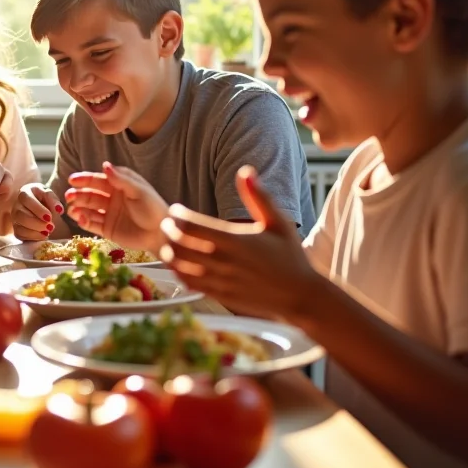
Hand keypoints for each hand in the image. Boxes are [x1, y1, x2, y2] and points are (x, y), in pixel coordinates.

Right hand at [13, 183, 62, 240]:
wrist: (41, 209)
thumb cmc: (45, 200)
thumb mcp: (50, 197)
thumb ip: (54, 201)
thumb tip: (59, 210)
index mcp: (25, 192)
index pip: (27, 199)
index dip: (38, 209)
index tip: (49, 217)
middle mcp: (16, 205)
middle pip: (21, 214)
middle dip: (37, 222)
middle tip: (50, 227)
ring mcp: (14, 217)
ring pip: (19, 226)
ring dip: (35, 231)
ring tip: (48, 232)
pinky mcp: (16, 228)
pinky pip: (20, 235)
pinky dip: (33, 237)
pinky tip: (43, 235)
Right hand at [64, 162, 167, 250]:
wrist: (161, 234)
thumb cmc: (153, 209)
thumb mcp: (138, 191)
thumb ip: (121, 179)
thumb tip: (105, 165)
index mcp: (119, 186)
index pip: (99, 180)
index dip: (85, 180)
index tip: (72, 180)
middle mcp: (112, 199)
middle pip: (91, 195)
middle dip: (78, 194)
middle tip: (68, 196)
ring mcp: (108, 214)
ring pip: (88, 209)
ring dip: (78, 208)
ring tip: (71, 209)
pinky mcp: (107, 229)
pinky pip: (91, 224)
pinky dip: (83, 221)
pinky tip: (79, 219)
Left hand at [160, 166, 325, 319]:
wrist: (301, 296)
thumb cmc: (291, 256)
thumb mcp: (278, 222)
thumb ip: (258, 197)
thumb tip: (245, 171)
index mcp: (235, 240)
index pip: (190, 225)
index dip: (177, 216)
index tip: (175, 210)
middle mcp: (223, 261)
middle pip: (179, 244)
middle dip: (168, 231)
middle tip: (166, 224)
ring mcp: (220, 280)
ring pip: (180, 265)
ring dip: (169, 253)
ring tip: (168, 243)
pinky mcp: (220, 296)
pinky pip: (189, 284)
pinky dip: (178, 273)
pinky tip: (179, 265)